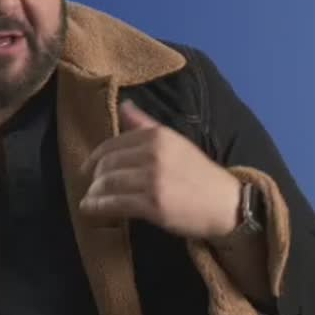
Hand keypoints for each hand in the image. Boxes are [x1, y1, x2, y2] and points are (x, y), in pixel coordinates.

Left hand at [79, 100, 241, 241]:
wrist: (226, 204)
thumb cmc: (200, 174)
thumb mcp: (176, 142)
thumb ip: (146, 125)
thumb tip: (123, 105)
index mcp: (158, 136)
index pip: (115, 143)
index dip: (96, 156)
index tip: (89, 167)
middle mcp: (154, 154)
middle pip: (108, 163)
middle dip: (94, 176)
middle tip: (90, 185)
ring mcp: (152, 180)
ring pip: (108, 183)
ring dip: (93, 192)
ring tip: (89, 199)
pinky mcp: (152, 205)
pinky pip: (115, 204)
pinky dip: (97, 207)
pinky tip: (89, 210)